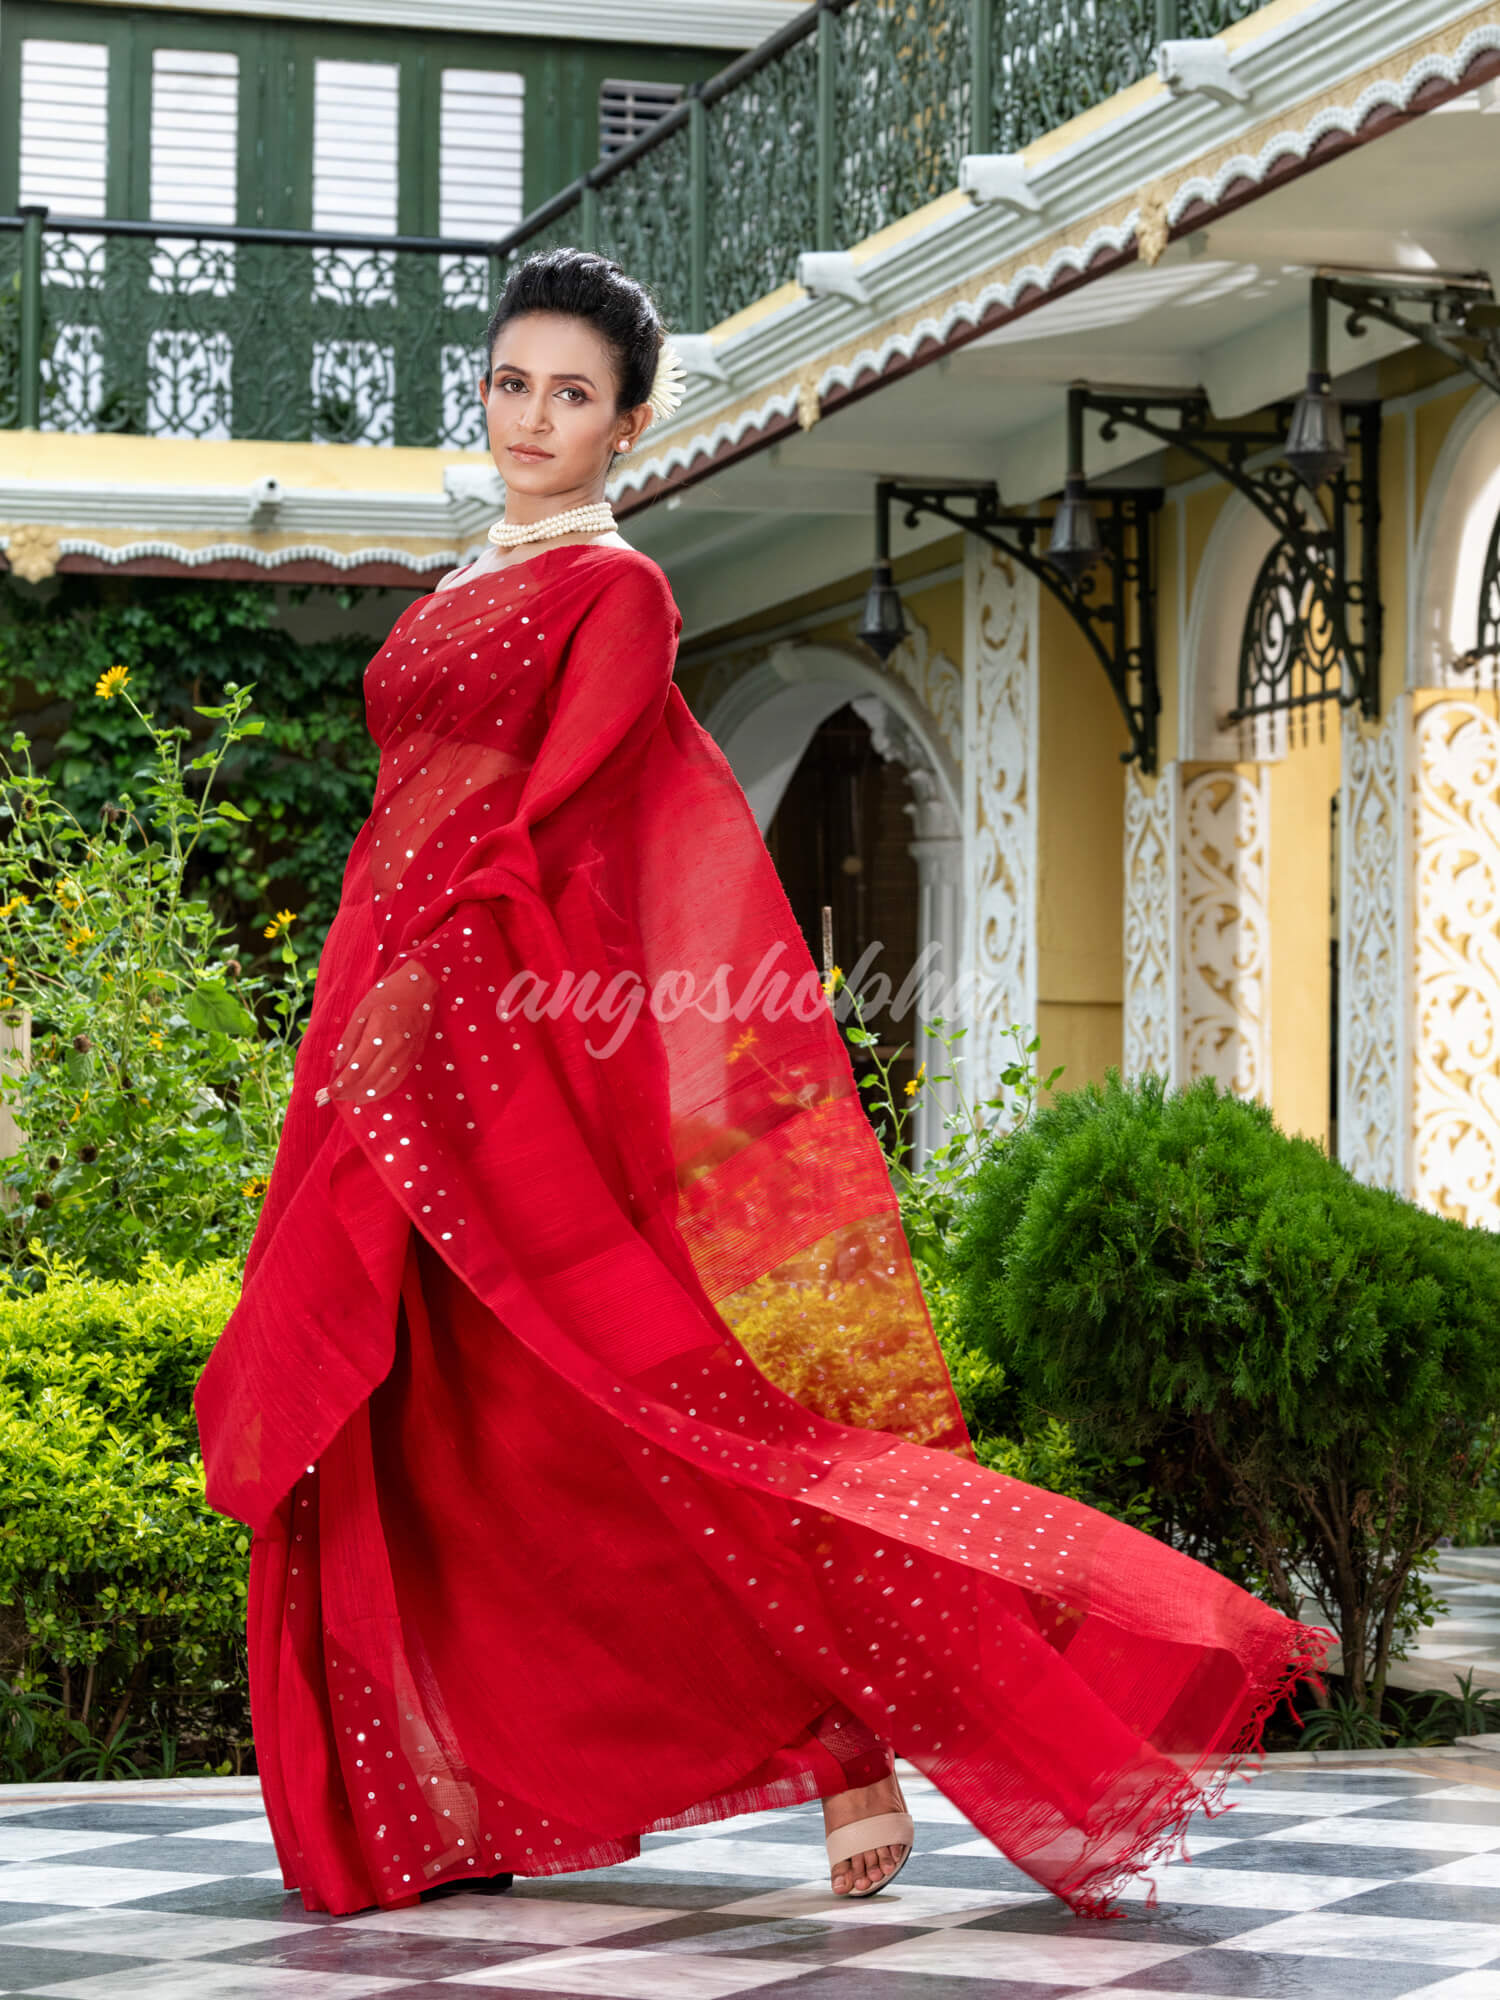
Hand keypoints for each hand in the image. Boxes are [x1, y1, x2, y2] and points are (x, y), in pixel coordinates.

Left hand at [319, 960, 438, 1107]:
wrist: (421, 988)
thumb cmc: (387, 995)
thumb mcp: (361, 1012)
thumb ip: (349, 1041)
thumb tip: (337, 1067)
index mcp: (379, 1034)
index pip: (357, 1069)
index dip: (341, 1084)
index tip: (329, 1091)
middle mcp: (395, 1048)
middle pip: (368, 1081)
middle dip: (349, 1092)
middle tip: (335, 1096)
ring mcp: (407, 1055)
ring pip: (383, 1085)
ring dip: (364, 1095)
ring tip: (349, 1098)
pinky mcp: (414, 1057)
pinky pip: (396, 1081)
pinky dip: (380, 1091)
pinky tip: (368, 1093)